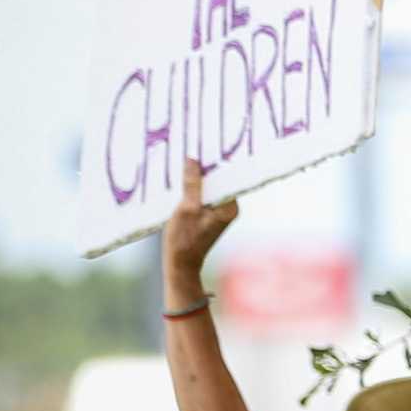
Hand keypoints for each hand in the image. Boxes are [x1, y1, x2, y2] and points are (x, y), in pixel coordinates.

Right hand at [162, 159, 237, 295]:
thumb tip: (193, 159)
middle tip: (192, 148)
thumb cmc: (184, 240)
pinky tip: (181, 178)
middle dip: (205, 167)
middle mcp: (229, 208)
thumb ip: (192, 184)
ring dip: (196, 177)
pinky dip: (192, 188)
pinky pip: (202, 195)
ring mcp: (219, 211)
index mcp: (230, 206)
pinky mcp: (207, 215)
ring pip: (208, 187)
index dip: (216, 161)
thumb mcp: (186, 208)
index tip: (206, 143)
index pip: (227, 176)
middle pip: (218, 180)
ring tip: (184, 160)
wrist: (180, 266)